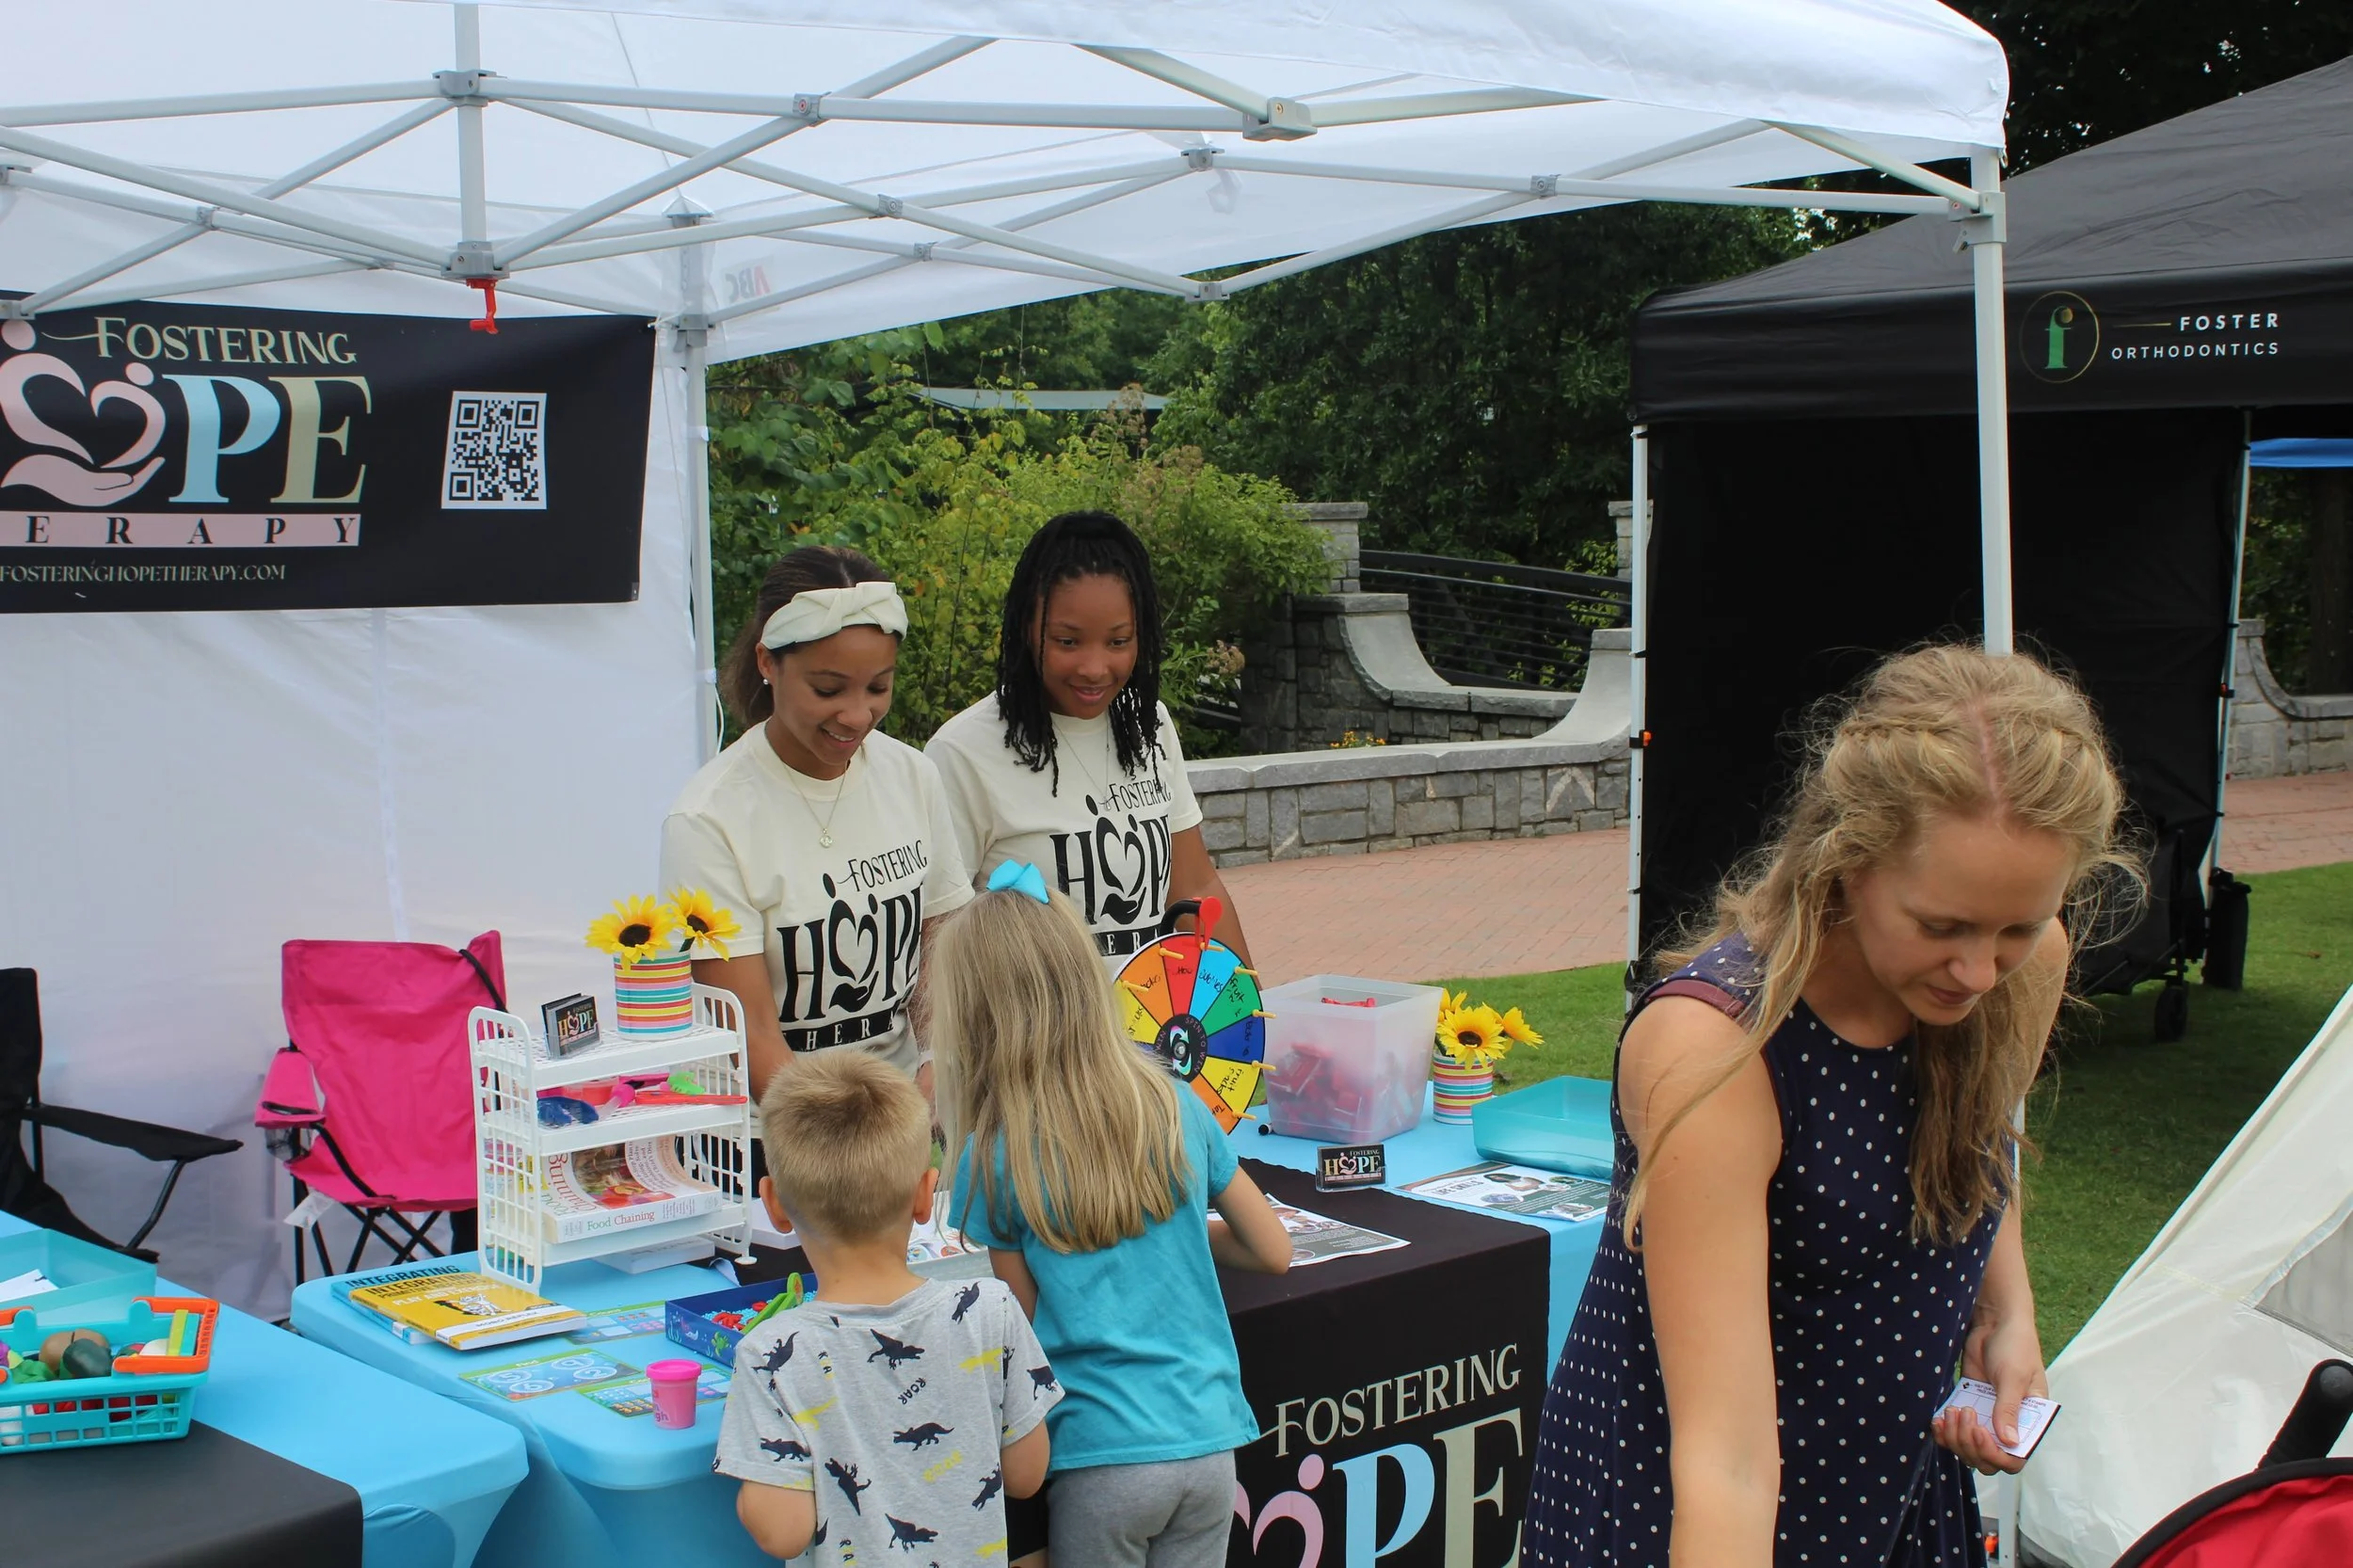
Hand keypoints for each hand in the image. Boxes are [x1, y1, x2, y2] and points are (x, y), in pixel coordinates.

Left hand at [1934, 1308, 2047, 1475]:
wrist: (1993, 1323)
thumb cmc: (2015, 1347)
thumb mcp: (2014, 1378)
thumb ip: (2009, 1410)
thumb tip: (2009, 1442)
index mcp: (2029, 1423)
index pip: (2014, 1458)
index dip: (1995, 1455)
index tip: (1980, 1433)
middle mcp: (2007, 1426)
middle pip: (1987, 1459)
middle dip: (1970, 1445)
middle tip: (1964, 1414)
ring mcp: (1985, 1418)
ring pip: (1967, 1449)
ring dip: (1955, 1438)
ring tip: (1951, 1412)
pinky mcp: (1967, 1407)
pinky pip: (1953, 1432)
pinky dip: (1944, 1432)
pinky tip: (1938, 1419)